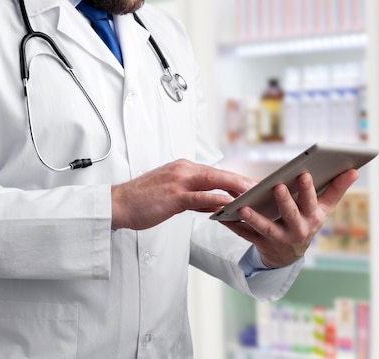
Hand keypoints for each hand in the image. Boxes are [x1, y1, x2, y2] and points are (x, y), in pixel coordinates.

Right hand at [111, 159, 255, 229]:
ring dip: (235, 187)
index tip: (253, 183)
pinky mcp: (173, 196)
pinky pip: (199, 196)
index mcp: (184, 168)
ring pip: (213, 181)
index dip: (236, 178)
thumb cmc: (143, 201)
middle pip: (219, 173)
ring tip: (253, 194)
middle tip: (261, 187)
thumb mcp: (174, 196)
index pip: (216, 172)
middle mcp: (183, 170)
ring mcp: (178, 181)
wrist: (117, 204)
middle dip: (242, 180)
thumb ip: (196, 198)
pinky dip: (215, 199)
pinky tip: (229, 204)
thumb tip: (217, 204)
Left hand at [221, 169, 359, 267]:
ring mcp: (278, 239)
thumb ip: (337, 188)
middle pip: (290, 214)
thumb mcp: (324, 209)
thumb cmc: (308, 221)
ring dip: (254, 218)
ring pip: (265, 228)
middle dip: (284, 201)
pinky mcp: (261, 244)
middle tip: (277, 186)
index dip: (308, 189)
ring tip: (243, 206)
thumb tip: (355, 170)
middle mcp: (297, 230)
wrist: (290, 255)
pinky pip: (245, 235)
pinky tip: (222, 215)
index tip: (304, 174)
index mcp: (313, 218)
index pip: (311, 202)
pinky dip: (233, 225)